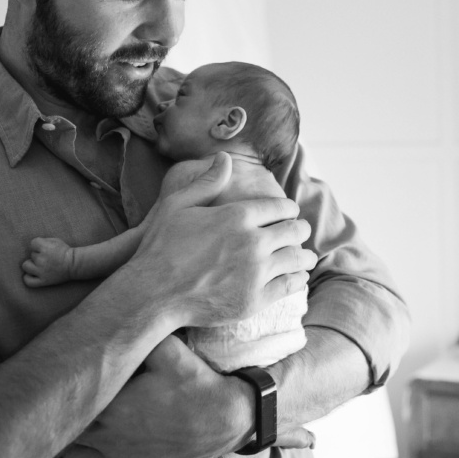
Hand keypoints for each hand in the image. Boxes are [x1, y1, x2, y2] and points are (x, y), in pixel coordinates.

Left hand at [62, 335, 250, 457]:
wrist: (226, 421)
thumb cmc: (197, 385)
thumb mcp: (172, 351)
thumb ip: (141, 337)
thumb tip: (122, 319)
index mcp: (112, 409)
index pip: (74, 403)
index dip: (75, 390)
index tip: (82, 378)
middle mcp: (109, 440)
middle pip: (71, 430)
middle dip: (77, 413)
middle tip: (89, 395)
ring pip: (77, 456)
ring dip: (82, 440)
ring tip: (96, 420)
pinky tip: (113, 442)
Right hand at [120, 152, 316, 328]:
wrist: (152, 294)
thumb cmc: (161, 247)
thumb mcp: (177, 205)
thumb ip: (207, 181)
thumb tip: (226, 157)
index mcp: (237, 216)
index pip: (280, 207)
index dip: (289, 209)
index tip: (291, 212)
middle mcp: (253, 241)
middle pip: (294, 231)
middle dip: (300, 229)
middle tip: (301, 231)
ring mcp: (256, 272)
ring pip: (296, 259)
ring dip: (304, 256)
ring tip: (306, 257)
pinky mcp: (255, 299)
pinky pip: (289, 286)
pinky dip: (298, 280)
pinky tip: (298, 278)